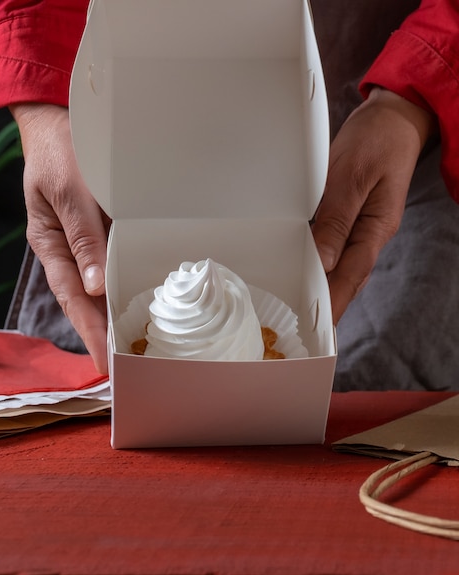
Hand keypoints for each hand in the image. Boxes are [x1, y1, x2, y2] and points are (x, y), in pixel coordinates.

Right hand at [10, 103, 109, 373]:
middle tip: (124, 366)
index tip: (106, 362)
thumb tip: (96, 288)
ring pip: (101, 286)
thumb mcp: (69, 193)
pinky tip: (140, 302)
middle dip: (103, 334)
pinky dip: (125, 286)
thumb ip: (83, 238)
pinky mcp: (104, 233)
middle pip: (86, 300)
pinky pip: (115, 264)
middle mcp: (70, 251)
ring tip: (133, 347)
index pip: (72, 298)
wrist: (64, 121)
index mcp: (51, 245)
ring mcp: (87, 243)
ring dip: (115, 315)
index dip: (89, 331)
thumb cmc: (60, 153)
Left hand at [312, 88, 435, 323]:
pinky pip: (338, 249)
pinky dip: (324, 265)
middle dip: (330, 305)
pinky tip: (310, 272)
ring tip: (307, 312)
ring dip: (327, 288)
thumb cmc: (376, 141)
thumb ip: (337, 218)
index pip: (351, 274)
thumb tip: (322, 259)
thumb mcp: (354, 175)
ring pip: (344, 267)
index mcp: (376, 227)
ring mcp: (363, 227)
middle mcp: (370, 233)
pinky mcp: (352, 218)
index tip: (320, 327)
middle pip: (348, 277)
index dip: (335, 302)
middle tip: (309, 330)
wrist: (392, 119)